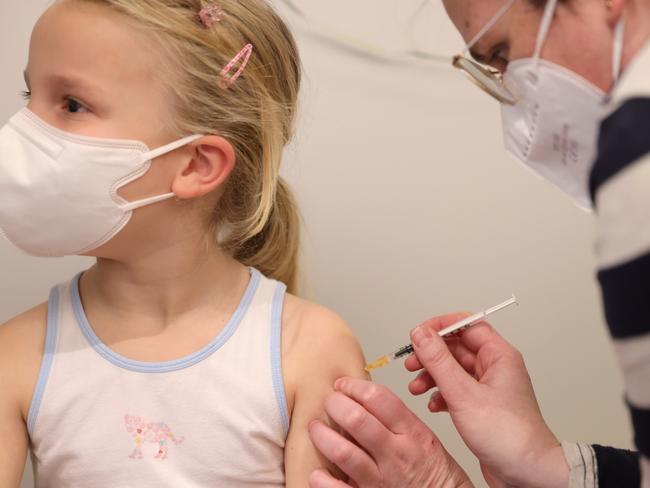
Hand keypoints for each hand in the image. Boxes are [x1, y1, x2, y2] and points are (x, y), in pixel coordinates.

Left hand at [308, 379, 472, 487]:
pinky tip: (318, 471)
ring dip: (323, 436)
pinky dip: (323, 480)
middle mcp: (396, 455)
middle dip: (335, 405)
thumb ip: (394, 418)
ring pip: (343, 453)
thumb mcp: (423, 435)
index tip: (342, 384)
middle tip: (328, 402)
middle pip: (357, 420)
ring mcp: (381, 480)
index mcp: (412, 433)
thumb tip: (358, 397)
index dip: (354, 386)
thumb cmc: (431, 470)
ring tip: (316, 428)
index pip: (379, 398)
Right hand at [407, 314, 568, 487]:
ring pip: (453, 369)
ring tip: (416, 386)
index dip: (440, 327)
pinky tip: (432, 404)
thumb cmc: (510, 436)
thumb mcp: (464, 393)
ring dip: (432, 375)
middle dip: (430, 354)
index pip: (467, 325)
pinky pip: (456, 389)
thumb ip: (438, 361)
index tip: (418, 335)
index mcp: (499, 356)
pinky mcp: (482, 406)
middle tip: (412, 363)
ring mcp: (488, 388)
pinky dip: (440, 393)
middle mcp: (495, 368)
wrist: (527, 474)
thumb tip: (421, 334)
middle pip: (456, 347)